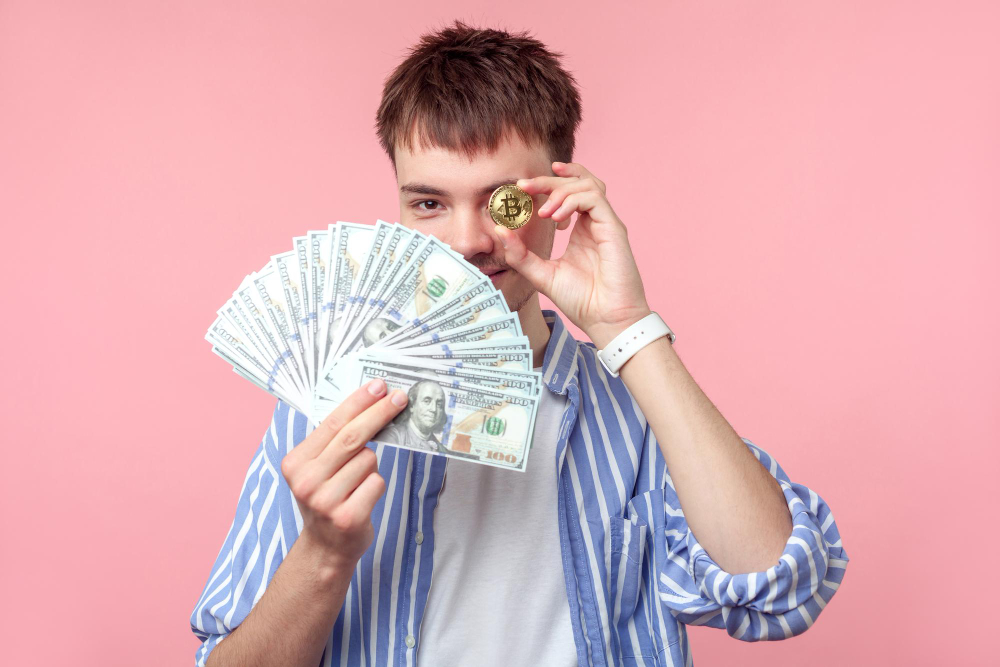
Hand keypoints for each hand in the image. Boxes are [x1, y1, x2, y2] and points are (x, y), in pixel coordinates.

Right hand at [279, 379, 406, 571]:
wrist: (325, 548)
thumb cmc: (328, 498)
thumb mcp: (319, 469)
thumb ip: (335, 441)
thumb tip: (371, 402)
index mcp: (296, 463)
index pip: (331, 423)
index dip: (358, 402)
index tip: (379, 386)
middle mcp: (306, 481)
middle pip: (352, 437)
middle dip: (379, 413)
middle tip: (400, 398)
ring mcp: (325, 501)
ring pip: (368, 461)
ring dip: (371, 466)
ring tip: (357, 484)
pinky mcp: (347, 517)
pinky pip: (377, 483)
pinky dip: (376, 485)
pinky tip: (362, 498)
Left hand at [495, 161, 651, 347]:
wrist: (605, 320)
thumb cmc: (581, 300)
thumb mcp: (541, 274)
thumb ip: (521, 254)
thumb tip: (500, 230)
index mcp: (581, 230)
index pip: (567, 194)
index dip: (546, 184)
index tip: (522, 187)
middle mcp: (595, 223)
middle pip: (576, 183)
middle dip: (548, 180)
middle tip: (524, 185)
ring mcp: (606, 224)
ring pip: (587, 185)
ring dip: (561, 191)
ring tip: (543, 212)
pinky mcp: (614, 228)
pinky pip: (595, 199)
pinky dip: (573, 201)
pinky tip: (557, 218)